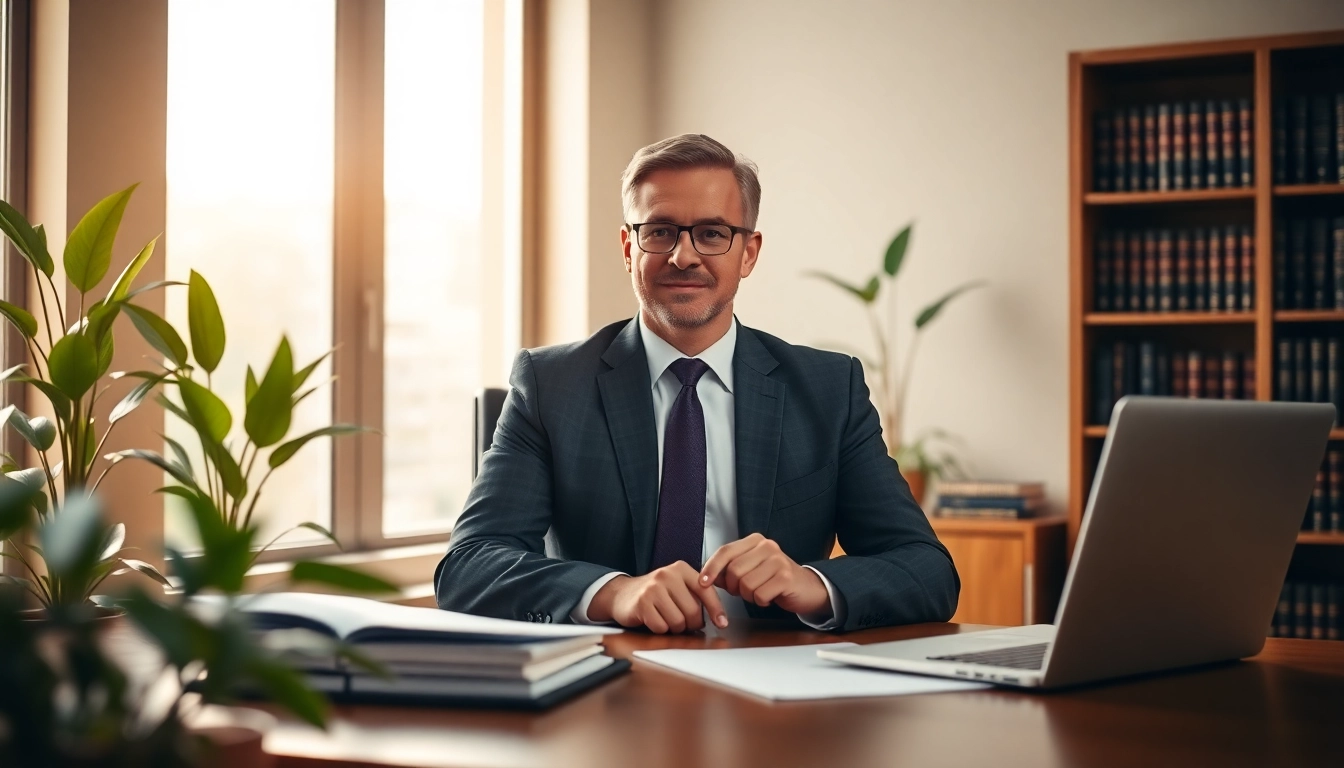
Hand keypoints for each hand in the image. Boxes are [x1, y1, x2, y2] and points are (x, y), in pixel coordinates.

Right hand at [587, 562, 728, 632]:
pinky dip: (660, 629)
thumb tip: (718, 618)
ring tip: (666, 618)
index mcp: (681, 569)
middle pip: (693, 611)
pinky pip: (661, 627)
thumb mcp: (677, 586)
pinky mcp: (642, 603)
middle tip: (682, 622)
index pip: (706, 590)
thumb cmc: (654, 593)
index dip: (716, 609)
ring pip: (678, 622)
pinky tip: (654, 619)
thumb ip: (696, 595)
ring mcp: (654, 588)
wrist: (622, 594)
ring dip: (674, 628)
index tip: (722, 623)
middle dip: (690, 623)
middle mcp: (668, 575)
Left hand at [699, 533, 829, 615]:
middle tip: (745, 591)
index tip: (702, 582)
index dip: (711, 568)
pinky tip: (770, 597)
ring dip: (749, 596)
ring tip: (760, 592)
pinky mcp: (786, 577)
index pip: (725, 551)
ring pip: (745, 585)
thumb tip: (706, 577)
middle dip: (734, 587)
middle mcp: (767, 546)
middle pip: (733, 571)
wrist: (807, 588)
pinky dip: (761, 601)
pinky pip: (759, 595)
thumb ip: (729, 570)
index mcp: (755, 541)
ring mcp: (778, 561)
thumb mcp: (751, 569)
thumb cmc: (774, 579)